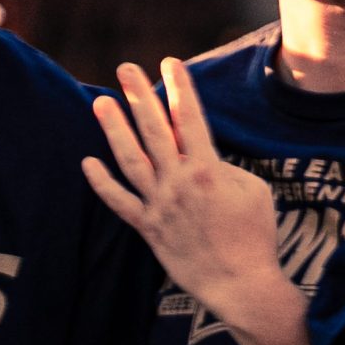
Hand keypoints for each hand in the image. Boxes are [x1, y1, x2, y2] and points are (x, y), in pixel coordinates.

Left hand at [83, 59, 297, 344]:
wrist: (240, 281)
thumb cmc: (255, 235)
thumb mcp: (254, 191)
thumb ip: (225, 169)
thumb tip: (204, 161)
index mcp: (209, 170)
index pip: (192, 119)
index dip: (180, 89)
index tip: (171, 63)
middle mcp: (179, 183)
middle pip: (155, 131)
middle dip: (141, 96)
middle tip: (126, 69)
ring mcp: (160, 205)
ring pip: (130, 160)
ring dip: (114, 130)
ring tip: (101, 103)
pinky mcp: (148, 228)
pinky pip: (119, 202)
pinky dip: (102, 183)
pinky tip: (88, 163)